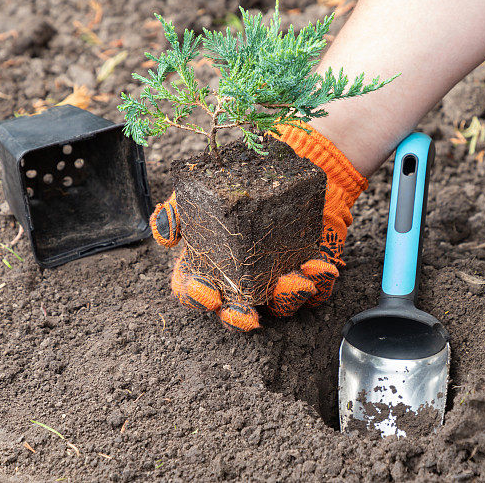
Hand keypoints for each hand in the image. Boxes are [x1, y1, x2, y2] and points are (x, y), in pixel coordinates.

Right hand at [149, 122, 366, 330]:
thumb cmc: (236, 185)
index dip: (198, 298)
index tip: (209, 294)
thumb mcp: (203, 191)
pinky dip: (320, 283)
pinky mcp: (308, 272)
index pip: (195, 293)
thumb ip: (177, 210)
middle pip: (235, 314)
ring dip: (287, 299)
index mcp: (210, 266)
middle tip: (247, 317)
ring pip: (280, 306)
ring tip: (295, 281)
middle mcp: (242, 281)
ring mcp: (276, 279)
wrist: (283, 166)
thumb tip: (164, 235)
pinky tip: (319, 267)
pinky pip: (317, 290)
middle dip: (240, 319)